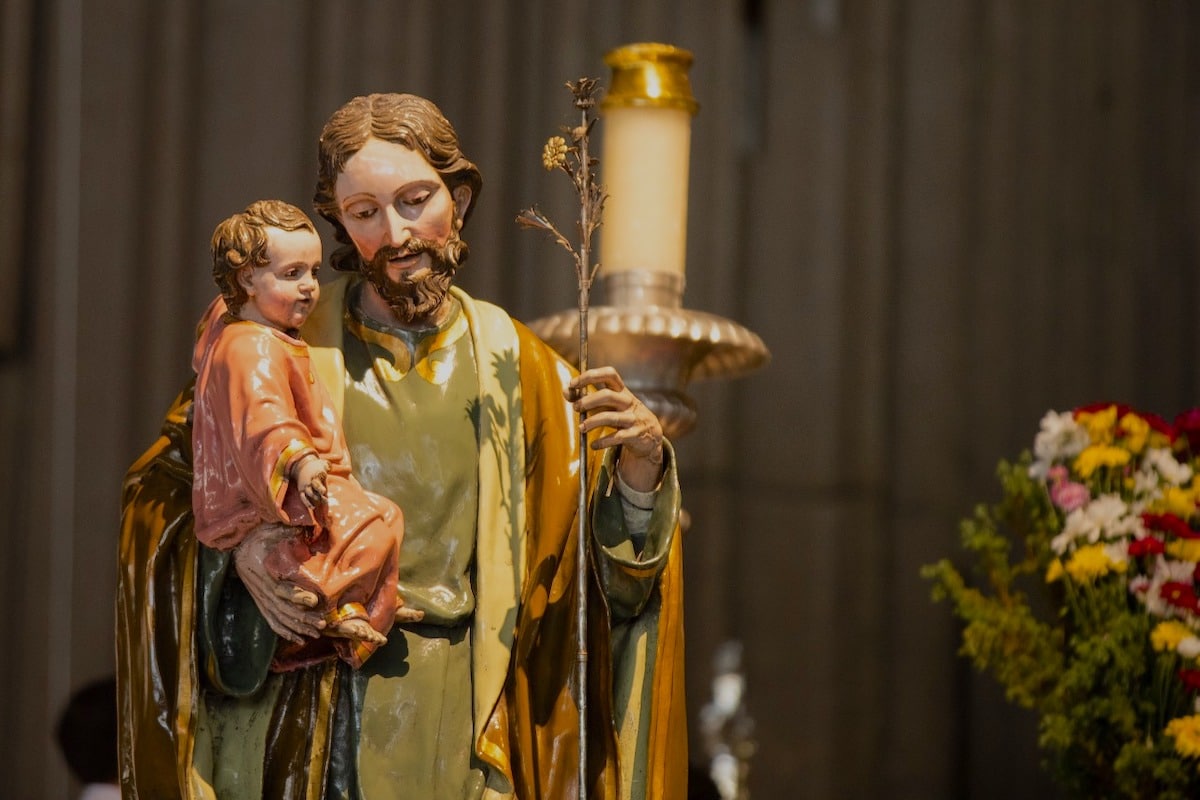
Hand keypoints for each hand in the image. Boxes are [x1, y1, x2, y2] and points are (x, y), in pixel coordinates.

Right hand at [231, 522, 325, 643]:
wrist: (238, 547)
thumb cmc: (259, 537)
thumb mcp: (271, 531)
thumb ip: (288, 530)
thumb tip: (306, 527)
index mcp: (265, 573)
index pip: (281, 589)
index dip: (297, 596)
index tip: (315, 601)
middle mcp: (262, 590)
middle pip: (283, 609)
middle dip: (303, 618)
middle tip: (321, 623)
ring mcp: (261, 599)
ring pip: (279, 618)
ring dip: (298, 627)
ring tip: (316, 633)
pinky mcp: (261, 603)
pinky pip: (272, 622)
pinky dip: (285, 632)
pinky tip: (299, 639)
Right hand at [293, 455, 328, 508]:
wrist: (300, 466)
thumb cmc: (315, 466)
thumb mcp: (321, 463)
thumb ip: (327, 465)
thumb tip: (330, 467)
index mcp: (316, 473)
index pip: (319, 477)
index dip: (321, 482)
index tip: (324, 490)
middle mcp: (310, 480)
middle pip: (315, 486)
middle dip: (320, 490)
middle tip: (325, 496)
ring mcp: (305, 486)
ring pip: (310, 493)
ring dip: (317, 498)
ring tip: (324, 501)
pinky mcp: (301, 491)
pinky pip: (303, 498)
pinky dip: (307, 503)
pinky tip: (313, 507)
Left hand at [566, 366, 663, 491]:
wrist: (650, 435)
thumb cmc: (623, 415)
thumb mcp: (608, 404)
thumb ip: (587, 397)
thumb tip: (565, 391)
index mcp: (621, 390)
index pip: (609, 374)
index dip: (590, 376)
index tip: (573, 384)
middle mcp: (628, 401)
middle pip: (607, 395)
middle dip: (588, 401)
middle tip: (576, 408)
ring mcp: (633, 418)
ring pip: (610, 417)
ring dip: (592, 422)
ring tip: (581, 428)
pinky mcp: (635, 434)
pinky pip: (617, 437)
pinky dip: (602, 442)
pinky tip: (593, 445)